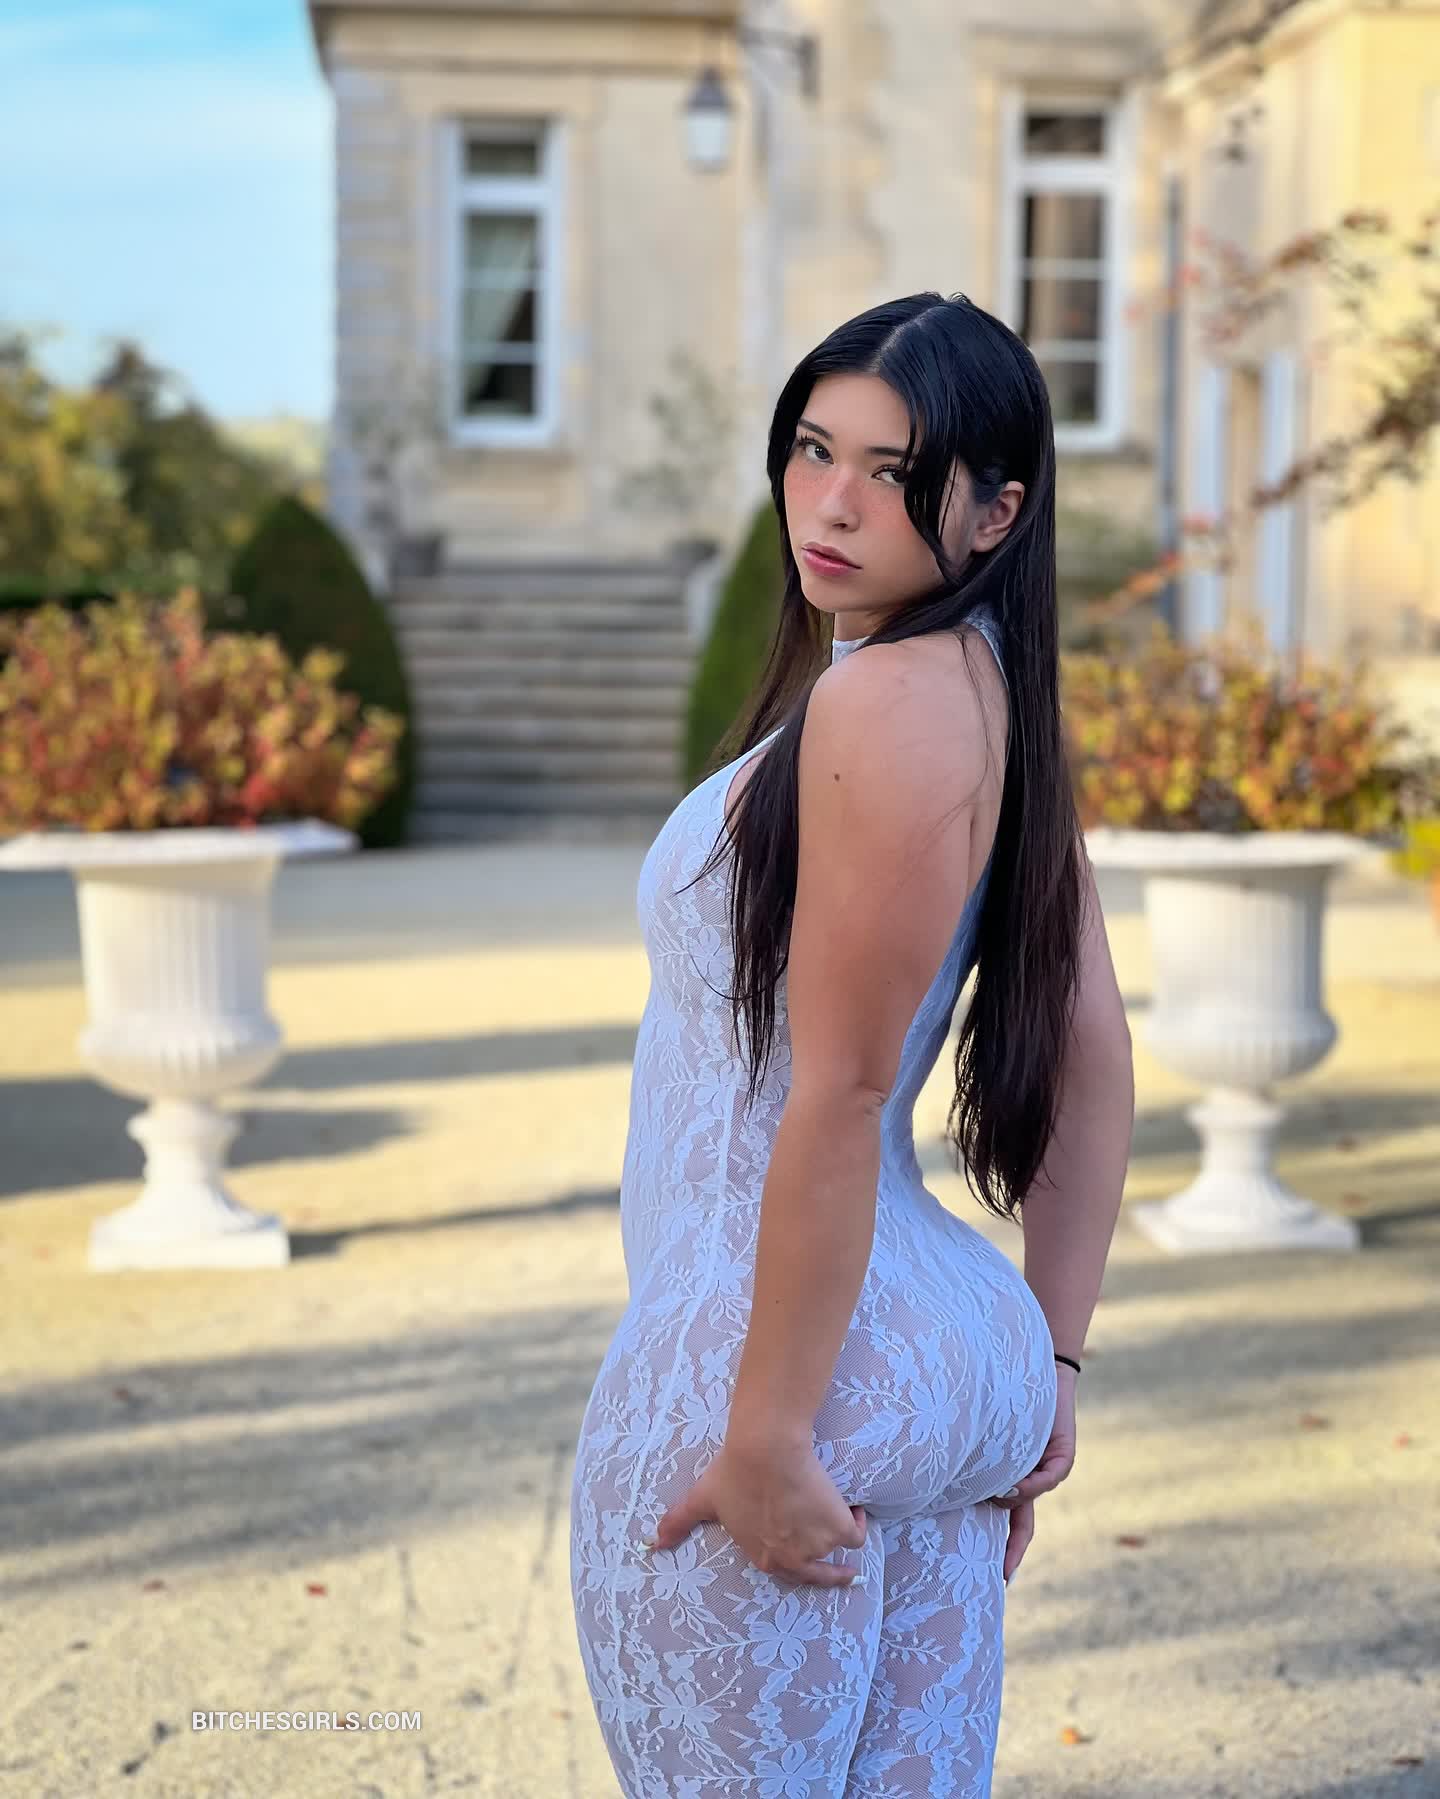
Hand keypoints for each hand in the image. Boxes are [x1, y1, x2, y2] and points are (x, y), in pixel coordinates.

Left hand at [649, 1433, 867, 1588]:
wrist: (765, 1450)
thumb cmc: (732, 1472)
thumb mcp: (703, 1499)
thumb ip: (678, 1522)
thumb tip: (650, 1543)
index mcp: (763, 1558)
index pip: (785, 1571)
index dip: (798, 1566)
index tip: (810, 1562)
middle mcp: (791, 1559)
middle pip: (819, 1574)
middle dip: (833, 1576)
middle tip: (846, 1574)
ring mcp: (816, 1545)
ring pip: (836, 1547)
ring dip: (838, 1533)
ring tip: (840, 1514)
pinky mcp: (838, 1527)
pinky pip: (855, 1535)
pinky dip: (858, 1524)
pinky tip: (857, 1511)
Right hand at [989, 1364, 1077, 1584]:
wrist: (1036, 1368)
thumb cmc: (1006, 1396)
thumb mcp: (992, 1435)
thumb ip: (993, 1467)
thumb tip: (994, 1496)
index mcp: (1011, 1478)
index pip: (1008, 1520)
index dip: (1004, 1548)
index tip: (998, 1578)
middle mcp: (1030, 1479)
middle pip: (1023, 1523)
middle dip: (1012, 1549)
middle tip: (1000, 1578)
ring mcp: (1046, 1469)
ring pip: (1032, 1500)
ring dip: (1012, 1503)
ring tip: (992, 1497)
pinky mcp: (1062, 1456)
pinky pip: (1049, 1478)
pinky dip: (1030, 1483)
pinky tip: (1011, 1482)